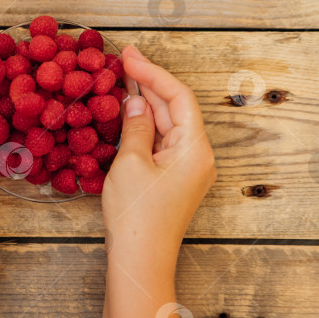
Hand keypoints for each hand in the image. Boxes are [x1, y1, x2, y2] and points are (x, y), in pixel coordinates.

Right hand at [95, 44, 215, 317]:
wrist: (140, 262)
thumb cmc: (137, 216)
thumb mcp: (130, 162)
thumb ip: (135, 125)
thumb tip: (134, 102)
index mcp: (195, 148)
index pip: (178, 96)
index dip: (152, 72)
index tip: (129, 55)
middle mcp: (197, 155)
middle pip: (175, 107)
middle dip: (148, 83)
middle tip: (122, 59)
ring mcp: (186, 168)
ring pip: (167, 123)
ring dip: (145, 101)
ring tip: (121, 77)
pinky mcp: (172, 178)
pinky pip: (160, 141)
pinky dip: (144, 124)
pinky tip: (127, 111)